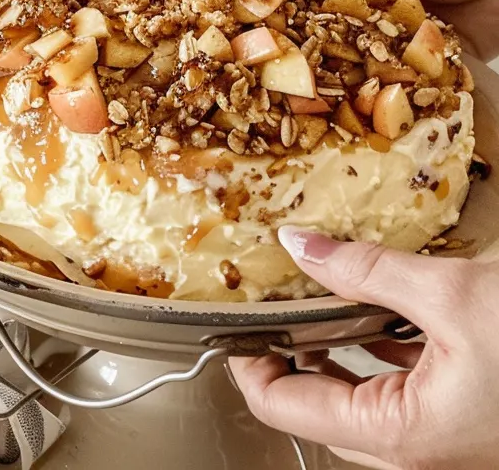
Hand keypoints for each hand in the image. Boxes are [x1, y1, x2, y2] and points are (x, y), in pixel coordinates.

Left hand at [230, 227, 498, 469]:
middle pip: (312, 405)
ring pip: (354, 403)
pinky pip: (395, 397)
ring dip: (331, 352)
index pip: (279, 406)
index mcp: (398, 434)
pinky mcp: (459, 423)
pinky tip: (377, 316)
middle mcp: (414, 452)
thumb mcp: (453, 294)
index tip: (238, 312)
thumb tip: (301, 247)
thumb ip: (368, 270)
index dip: (248, 355)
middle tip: (274, 299)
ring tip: (315, 302)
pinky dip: (374, 358)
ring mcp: (437, 443)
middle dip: (286, 349)